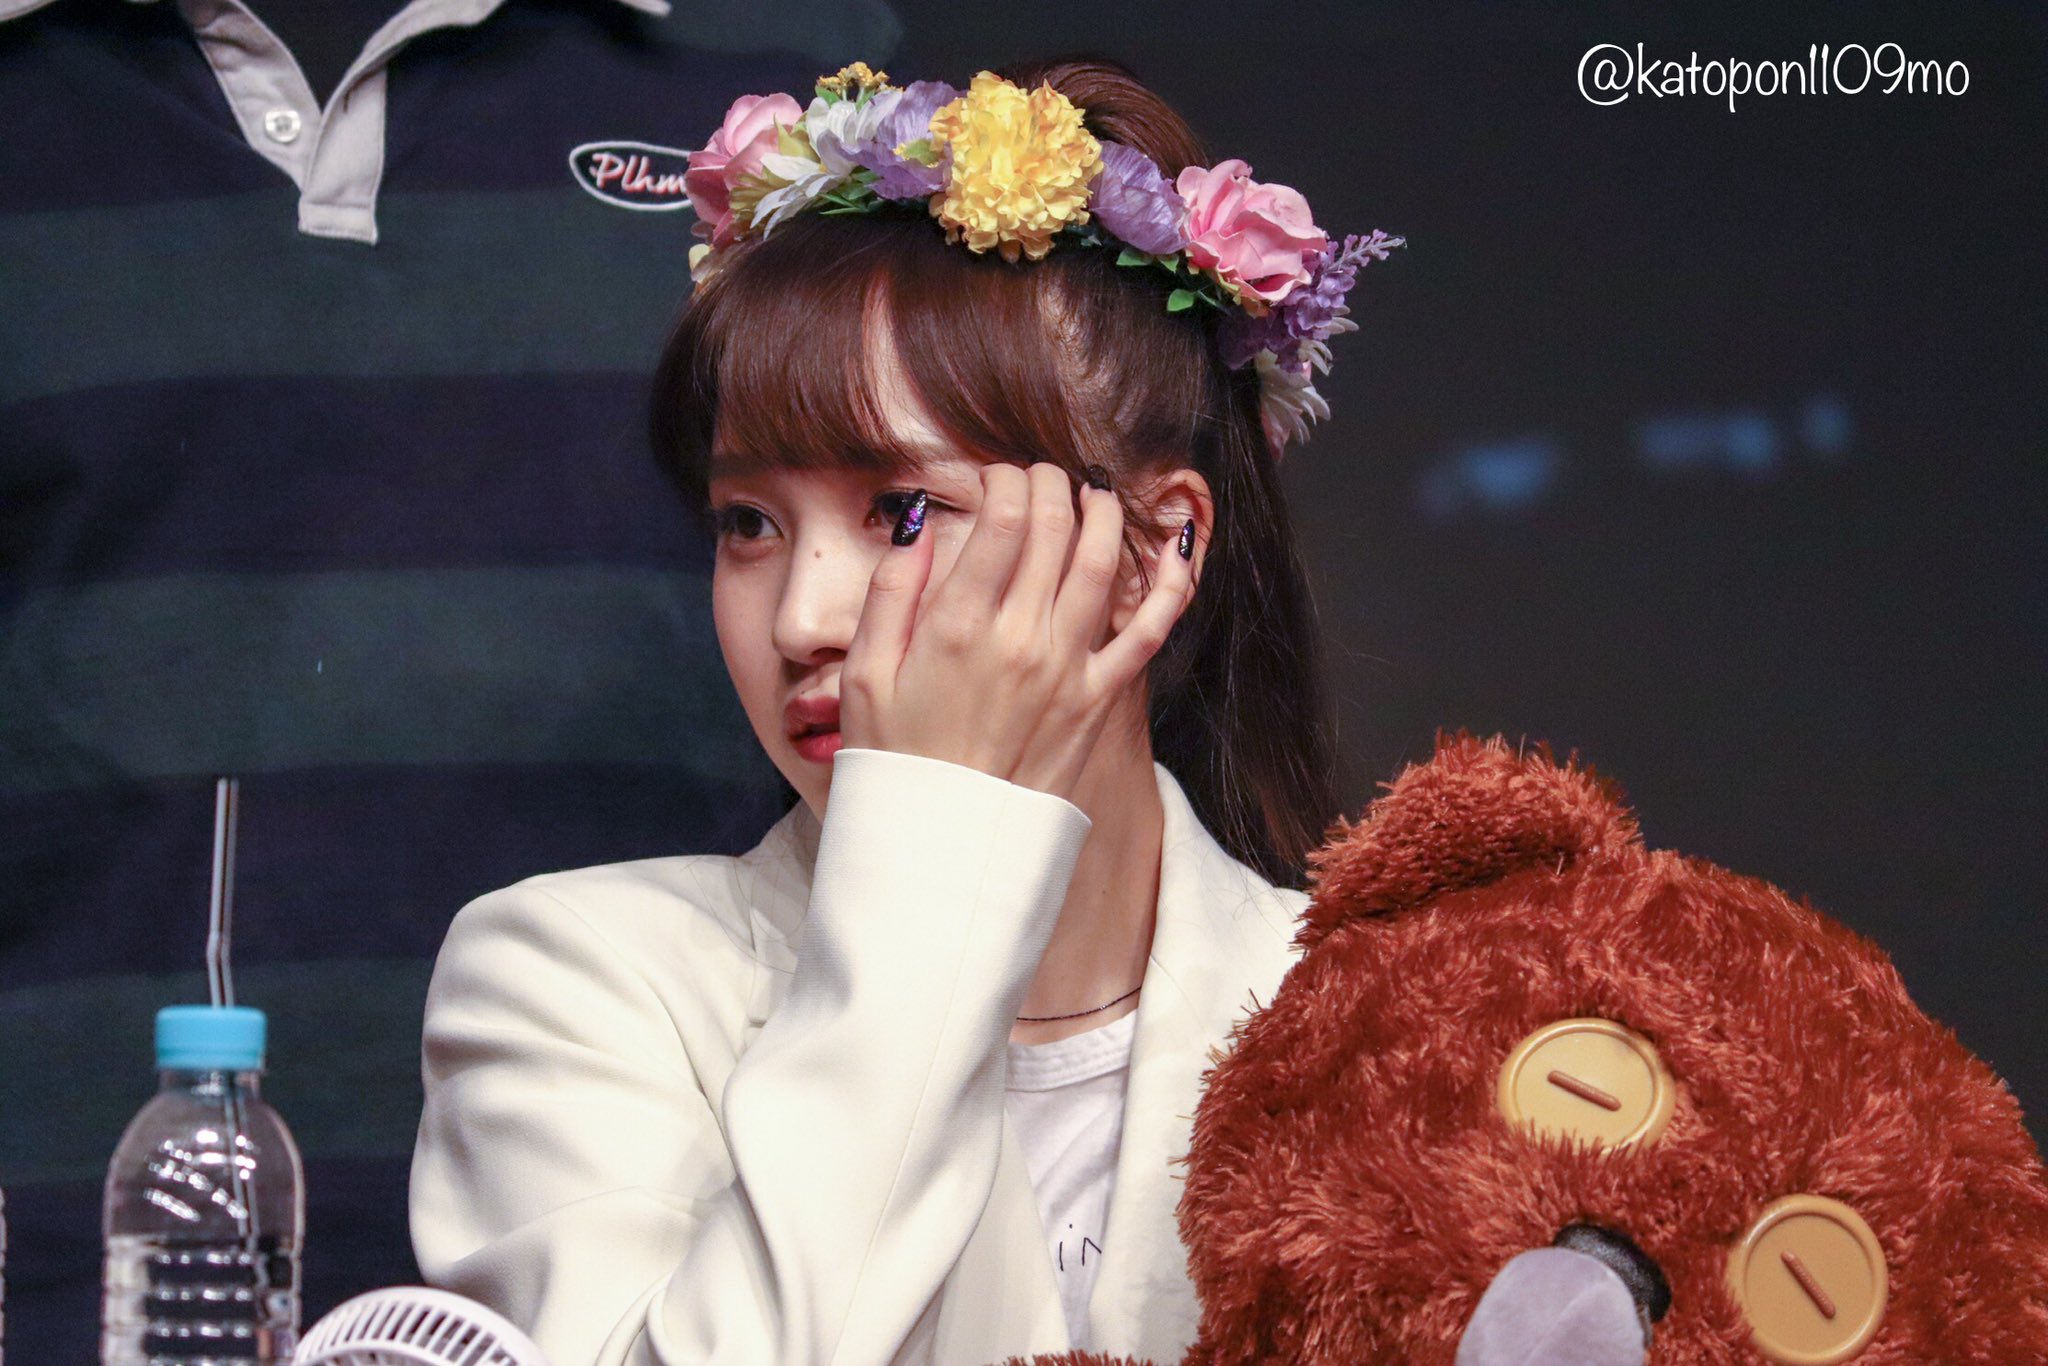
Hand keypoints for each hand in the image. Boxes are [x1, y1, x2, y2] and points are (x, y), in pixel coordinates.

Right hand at [838, 460, 1195, 802]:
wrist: (944, 846)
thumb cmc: (896, 762)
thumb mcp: (864, 676)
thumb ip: (890, 594)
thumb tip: (916, 524)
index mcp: (957, 628)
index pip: (1003, 522)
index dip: (1007, 481)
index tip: (998, 475)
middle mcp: (1020, 640)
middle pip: (1055, 531)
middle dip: (1051, 486)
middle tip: (1041, 478)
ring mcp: (1068, 670)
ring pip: (1102, 565)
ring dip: (1103, 515)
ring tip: (1092, 495)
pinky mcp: (1099, 700)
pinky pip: (1149, 631)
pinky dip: (1170, 584)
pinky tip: (1176, 547)